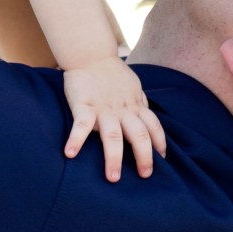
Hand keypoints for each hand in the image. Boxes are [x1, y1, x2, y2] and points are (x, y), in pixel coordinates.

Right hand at [63, 57, 166, 182]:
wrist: (91, 54)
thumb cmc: (112, 73)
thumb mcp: (132, 87)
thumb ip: (138, 104)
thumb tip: (147, 119)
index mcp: (134, 105)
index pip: (153, 125)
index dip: (160, 142)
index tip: (163, 159)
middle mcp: (122, 110)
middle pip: (139, 135)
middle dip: (144, 157)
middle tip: (145, 175)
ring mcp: (103, 108)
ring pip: (113, 136)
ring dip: (114, 158)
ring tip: (113, 177)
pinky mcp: (84, 105)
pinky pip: (81, 125)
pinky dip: (76, 139)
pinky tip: (70, 154)